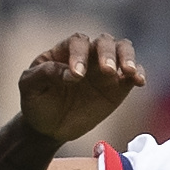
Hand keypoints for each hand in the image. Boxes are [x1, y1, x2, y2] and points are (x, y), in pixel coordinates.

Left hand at [15, 33, 144, 143]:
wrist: (48, 128)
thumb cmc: (36, 102)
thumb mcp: (29, 87)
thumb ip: (44, 74)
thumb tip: (70, 73)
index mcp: (65, 51)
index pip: (77, 42)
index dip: (79, 54)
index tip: (76, 76)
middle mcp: (88, 55)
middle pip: (104, 41)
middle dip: (107, 54)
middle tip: (107, 71)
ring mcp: (105, 69)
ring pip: (123, 49)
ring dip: (127, 57)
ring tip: (128, 72)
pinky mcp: (118, 86)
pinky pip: (133, 73)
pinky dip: (139, 74)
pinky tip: (139, 82)